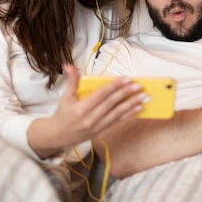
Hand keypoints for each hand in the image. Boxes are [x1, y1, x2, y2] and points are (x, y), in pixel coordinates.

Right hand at [28, 66, 144, 156]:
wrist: (59, 136)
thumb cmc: (62, 115)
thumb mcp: (65, 97)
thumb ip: (71, 81)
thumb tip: (68, 66)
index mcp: (81, 108)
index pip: (101, 94)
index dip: (114, 86)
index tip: (125, 79)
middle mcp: (90, 118)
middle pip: (111, 103)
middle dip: (126, 93)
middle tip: (138, 86)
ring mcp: (97, 126)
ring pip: (117, 114)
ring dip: (131, 104)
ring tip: (142, 97)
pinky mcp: (101, 130)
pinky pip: (117, 122)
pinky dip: (128, 115)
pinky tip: (137, 109)